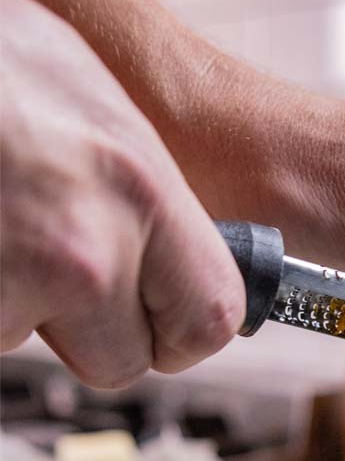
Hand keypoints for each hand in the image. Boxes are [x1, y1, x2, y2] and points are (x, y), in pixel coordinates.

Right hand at [0, 0, 244, 387]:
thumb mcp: (85, 100)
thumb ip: (140, 189)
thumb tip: (174, 253)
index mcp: (140, 190)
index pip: (208, 317)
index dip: (180, 331)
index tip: (160, 323)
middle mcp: (84, 250)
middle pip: (121, 360)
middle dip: (88, 332)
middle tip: (48, 268)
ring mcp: (11, 281)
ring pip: (30, 341)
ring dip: (10, 302)